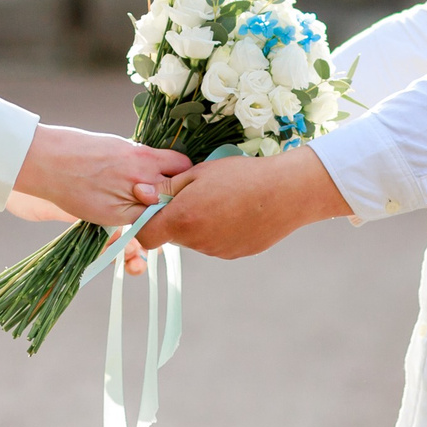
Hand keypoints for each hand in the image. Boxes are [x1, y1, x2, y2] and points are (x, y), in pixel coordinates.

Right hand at [11, 124, 190, 229]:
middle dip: (175, 193)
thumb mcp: (118, 146)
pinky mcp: (116, 217)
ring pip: (161, 210)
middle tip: (167, 195)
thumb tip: (155, 165)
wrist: (49, 162)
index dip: (181, 172)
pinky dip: (140, 220)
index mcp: (144, 156)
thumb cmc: (78, 148)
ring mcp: (131, 199)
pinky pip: (140, 223)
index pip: (182, 166)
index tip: (176, 175)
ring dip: (158, 209)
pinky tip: (129, 213)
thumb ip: (140, 158)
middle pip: (178, 191)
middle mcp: (143, 178)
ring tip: (145, 205)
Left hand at [134, 146, 349, 259]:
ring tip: (223, 200)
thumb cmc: (241, 175)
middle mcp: (197, 242)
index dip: (146, 223)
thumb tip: (140, 194)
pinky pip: (217, 244)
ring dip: (200, 224)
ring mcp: (217, 251)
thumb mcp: (199, 172)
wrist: (286, 192)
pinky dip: (220, 230)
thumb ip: (167, 188)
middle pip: (173, 236)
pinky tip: (238, 212)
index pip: (145, 237)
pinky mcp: (235, 254)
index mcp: (182, 220)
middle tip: (198, 194)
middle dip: (177, 219)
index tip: (157, 208)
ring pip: (196, 240)